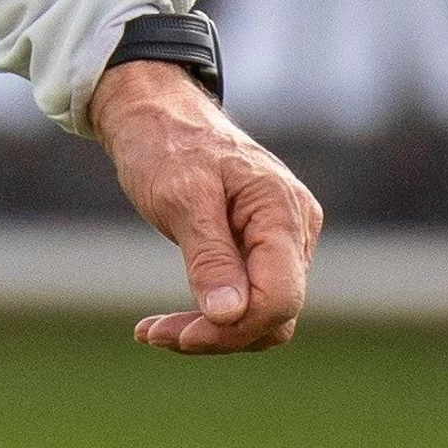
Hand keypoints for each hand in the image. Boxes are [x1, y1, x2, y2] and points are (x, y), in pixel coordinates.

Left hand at [88, 59, 322, 353]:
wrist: (154, 112)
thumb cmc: (166, 142)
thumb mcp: (181, 195)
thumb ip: (210, 256)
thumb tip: (231, 318)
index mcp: (281, 208)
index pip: (280, 296)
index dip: (234, 327)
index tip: (179, 334)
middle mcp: (294, 227)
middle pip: (273, 313)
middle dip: (217, 333)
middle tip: (153, 333)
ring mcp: (282, 239)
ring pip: (262, 313)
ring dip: (211, 330)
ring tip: (153, 330)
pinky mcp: (262, 248)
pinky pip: (249, 298)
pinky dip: (212, 314)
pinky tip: (167, 321)